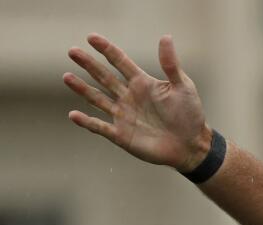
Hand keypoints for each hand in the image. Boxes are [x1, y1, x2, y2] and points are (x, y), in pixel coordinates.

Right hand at [64, 33, 211, 171]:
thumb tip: (166, 37)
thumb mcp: (183, 87)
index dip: (107, 50)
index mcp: (142, 83)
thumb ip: (170, 64)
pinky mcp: (122, 135)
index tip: (92, 37)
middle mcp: (129, 97)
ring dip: (82, 88)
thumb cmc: (190, 115)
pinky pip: (100, 127)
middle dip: (88, 65)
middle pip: (104, 77)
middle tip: (73, 51)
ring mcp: (123, 116)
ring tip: (66, 76)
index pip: (120, 62)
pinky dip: (87, 122)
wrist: (192, 145)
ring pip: (97, 99)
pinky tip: (73, 115)